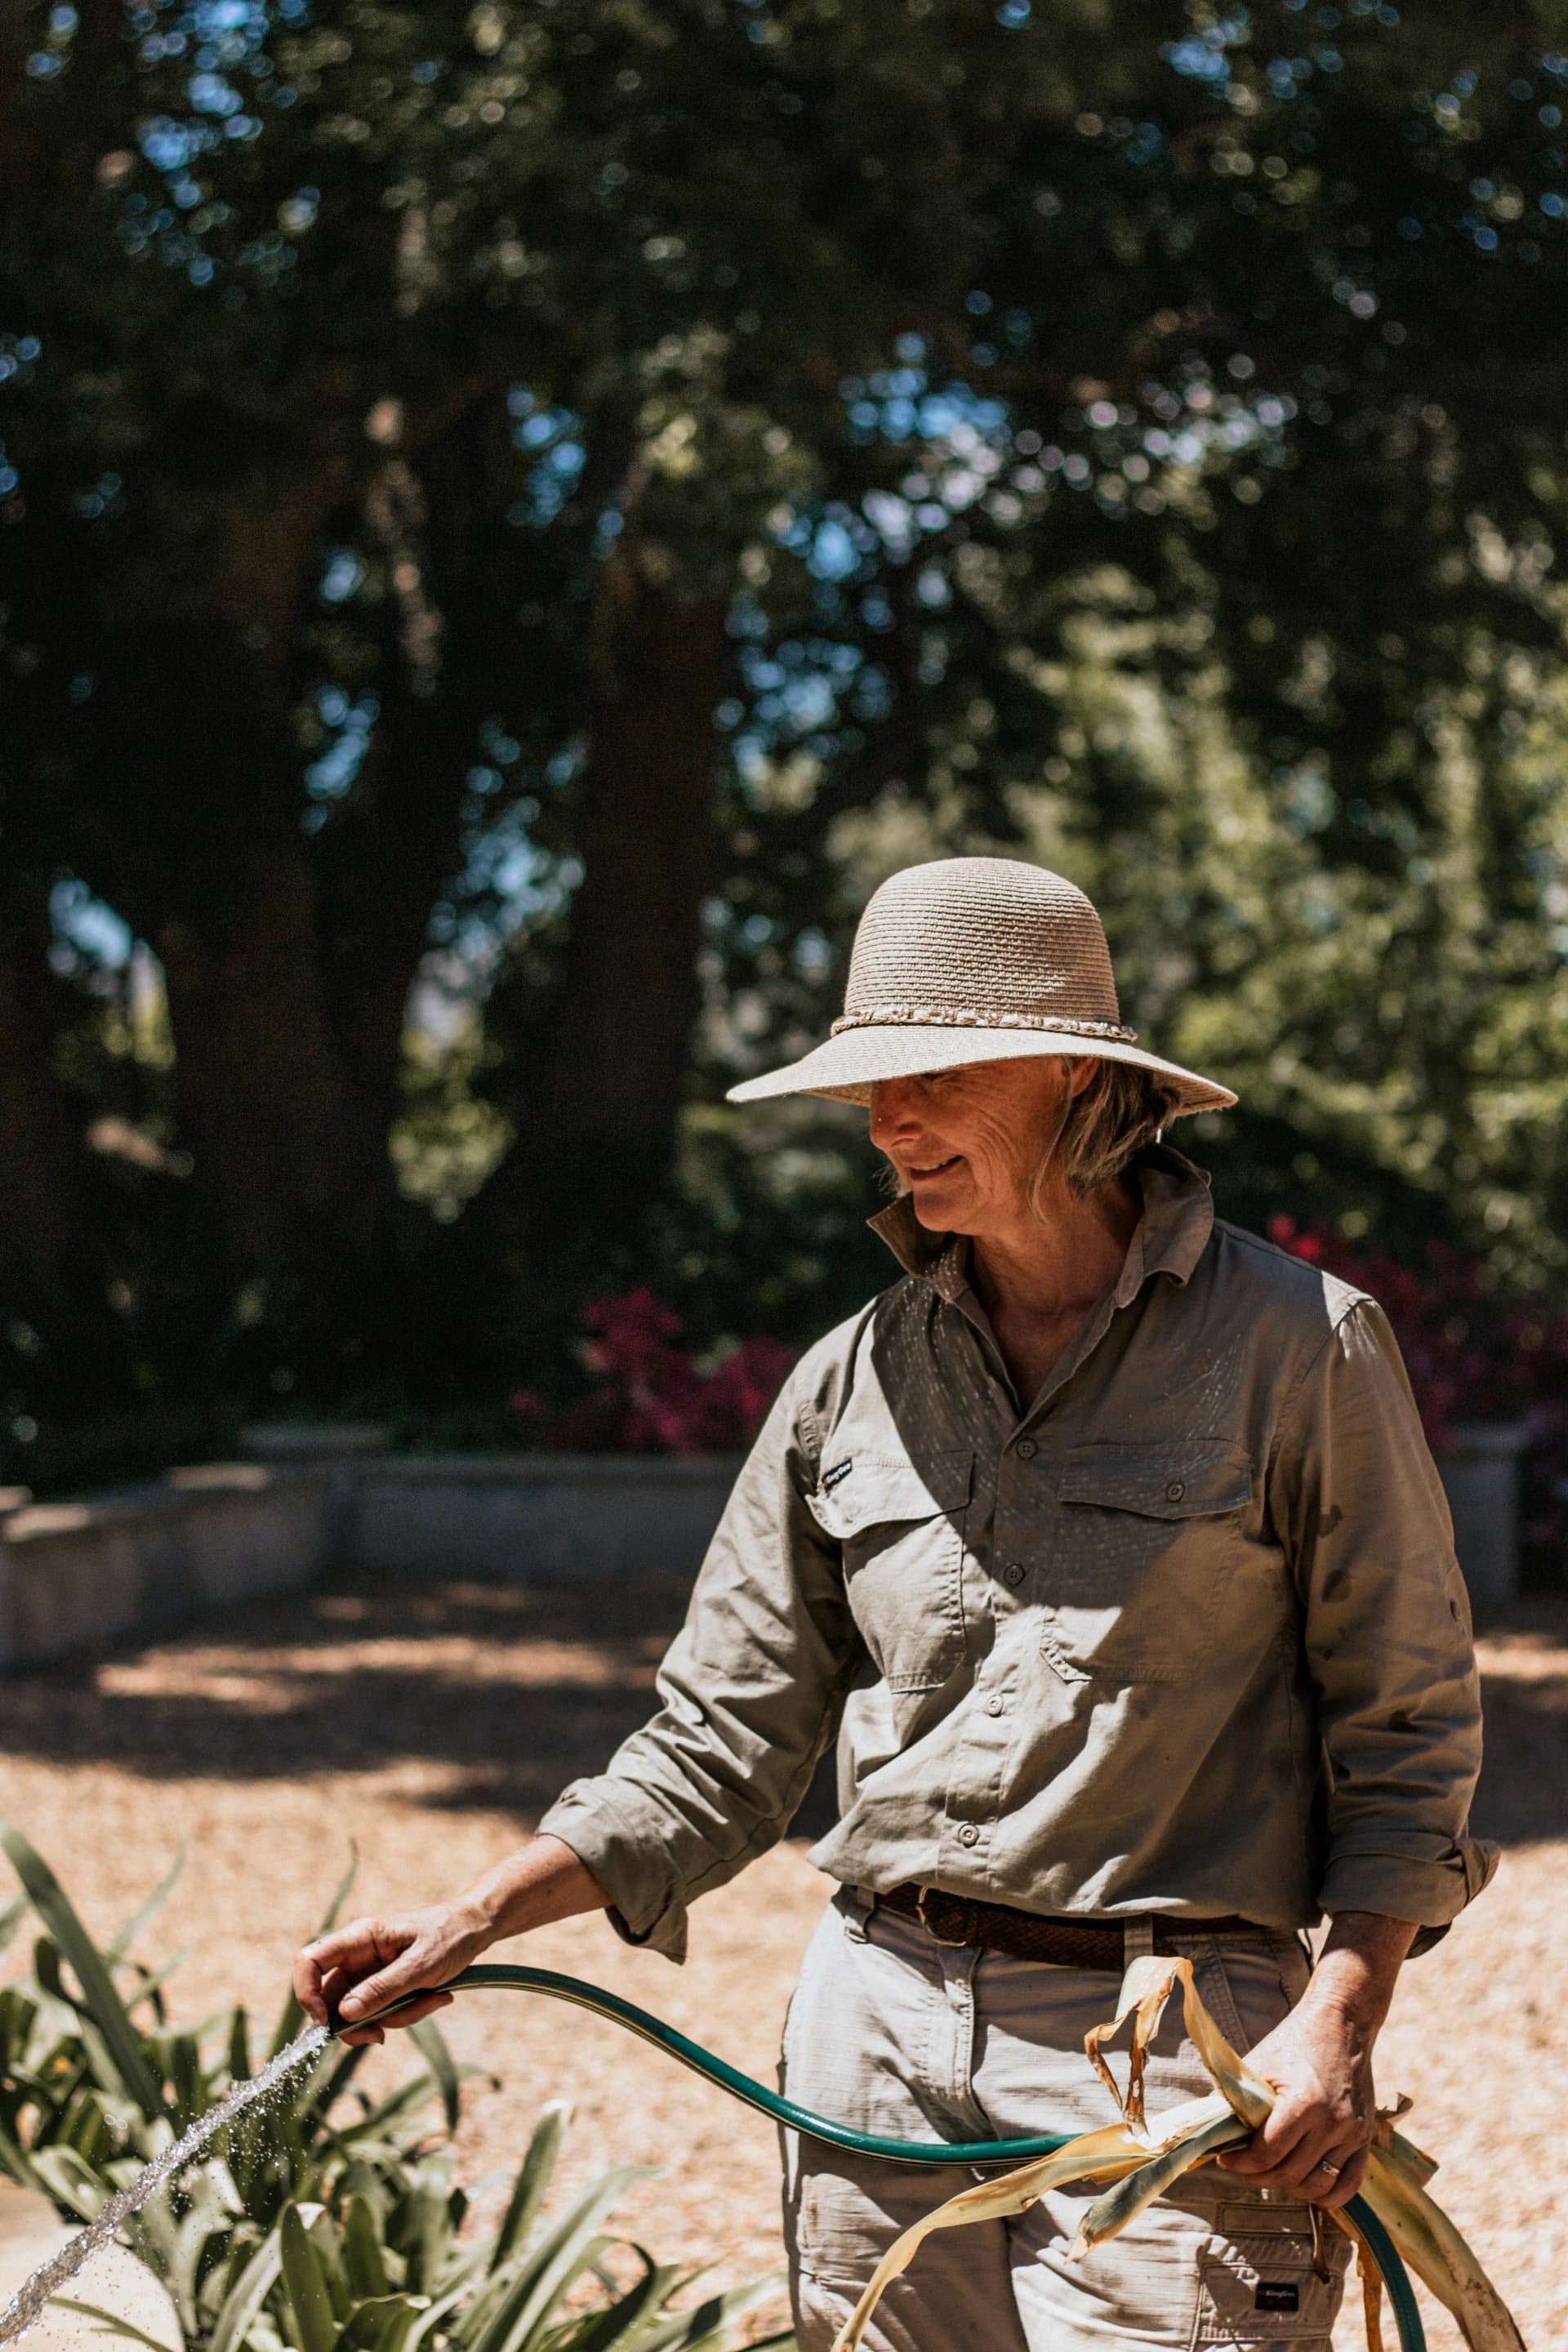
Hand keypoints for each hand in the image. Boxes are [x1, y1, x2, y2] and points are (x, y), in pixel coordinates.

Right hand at [295, 1900, 487, 2045]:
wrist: (475, 1929)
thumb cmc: (449, 1937)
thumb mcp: (420, 1966)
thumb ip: (382, 1989)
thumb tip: (343, 2014)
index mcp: (360, 1937)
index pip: (309, 1960)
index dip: (307, 1993)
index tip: (326, 2023)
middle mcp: (358, 1954)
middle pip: (331, 1998)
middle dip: (357, 2023)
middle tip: (382, 2035)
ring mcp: (369, 1970)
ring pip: (359, 2011)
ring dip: (393, 2017)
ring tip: (431, 1999)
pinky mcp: (384, 1983)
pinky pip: (381, 2011)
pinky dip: (405, 2013)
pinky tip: (434, 1998)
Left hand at [1215, 1992, 1375, 2206]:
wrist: (1341, 2023)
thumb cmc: (1294, 2042)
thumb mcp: (1259, 2065)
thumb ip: (1236, 2099)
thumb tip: (1210, 2131)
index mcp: (1303, 2103)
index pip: (1267, 2154)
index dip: (1241, 2163)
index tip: (1225, 2159)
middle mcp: (1332, 2123)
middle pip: (1291, 2175)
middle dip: (1260, 2176)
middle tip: (1244, 2166)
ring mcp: (1352, 2133)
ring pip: (1318, 2186)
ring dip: (1290, 2187)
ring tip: (1272, 2172)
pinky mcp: (1366, 2137)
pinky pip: (1349, 2183)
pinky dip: (1328, 2195)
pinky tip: (1306, 2185)